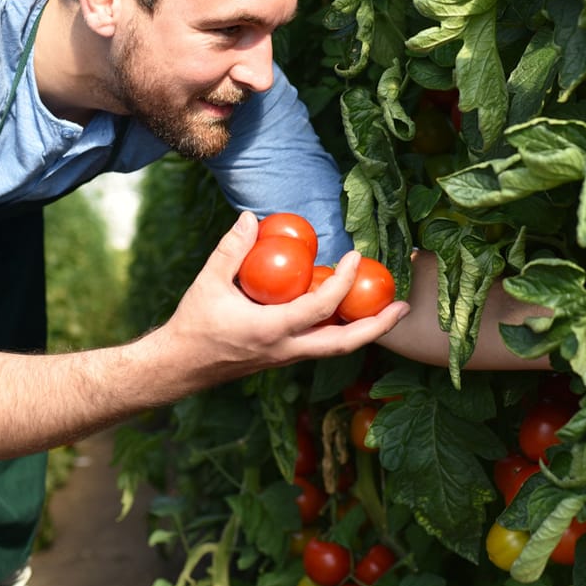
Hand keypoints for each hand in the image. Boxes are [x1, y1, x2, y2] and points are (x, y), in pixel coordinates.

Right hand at [156, 212, 409, 387]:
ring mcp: (287, 357)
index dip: (343, 282)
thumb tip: (250, 218)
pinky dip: (340, 330)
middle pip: (344, 344)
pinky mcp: (283, 357)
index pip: (320, 308)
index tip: (355, 257)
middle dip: (377, 326)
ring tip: (386, 310)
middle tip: (403, 306)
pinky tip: (346, 312)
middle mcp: (287, 349)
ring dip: (364, 330)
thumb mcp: (209, 283)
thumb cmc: (195, 324)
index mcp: (272, 331)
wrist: (182, 366)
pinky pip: (320, 345)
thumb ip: (231, 250)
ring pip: (335, 348)